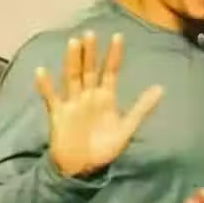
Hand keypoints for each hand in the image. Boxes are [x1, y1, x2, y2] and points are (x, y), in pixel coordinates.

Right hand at [35, 31, 162, 177]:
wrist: (83, 168)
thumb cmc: (105, 148)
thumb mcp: (127, 128)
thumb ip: (142, 108)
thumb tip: (161, 88)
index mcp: (106, 97)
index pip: (110, 71)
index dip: (114, 55)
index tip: (118, 36)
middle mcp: (88, 96)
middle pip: (89, 70)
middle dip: (90, 52)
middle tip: (90, 34)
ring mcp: (73, 103)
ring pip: (72, 77)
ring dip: (72, 61)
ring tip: (73, 43)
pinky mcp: (59, 114)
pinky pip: (52, 97)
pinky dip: (46, 85)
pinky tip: (42, 71)